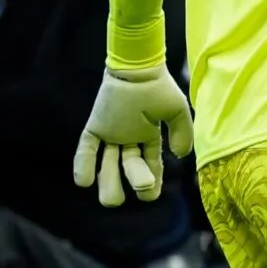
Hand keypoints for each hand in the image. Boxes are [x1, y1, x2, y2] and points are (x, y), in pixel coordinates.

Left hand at [74, 66, 193, 206]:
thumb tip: (179, 157)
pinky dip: (83, 165)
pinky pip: (86, 149)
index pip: (149, 164)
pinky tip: (84, 182)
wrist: (138, 68)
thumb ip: (182, 133)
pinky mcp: (95, 127)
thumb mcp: (177, 111)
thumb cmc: (160, 87)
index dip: (150, 181)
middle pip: (127, 167)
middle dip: (133, 181)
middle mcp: (128, 138)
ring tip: (111, 200)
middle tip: (139, 189)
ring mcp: (111, 133)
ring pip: (107, 163)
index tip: (150, 195)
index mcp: (149, 136)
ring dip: (108, 181)